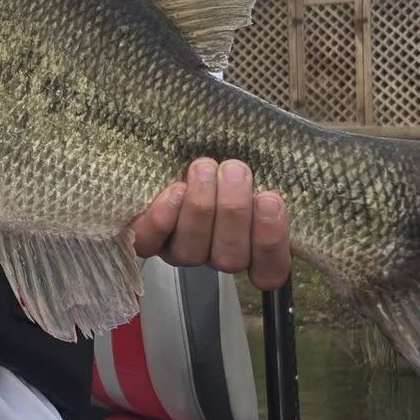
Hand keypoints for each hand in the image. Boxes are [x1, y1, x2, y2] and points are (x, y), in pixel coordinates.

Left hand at [128, 158, 290, 290]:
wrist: (178, 151)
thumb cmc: (227, 164)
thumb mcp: (253, 169)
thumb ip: (265, 181)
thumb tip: (269, 175)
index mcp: (253, 248)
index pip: (271, 269)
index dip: (271, 240)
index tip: (271, 200)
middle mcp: (218, 255)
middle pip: (230, 257)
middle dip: (234, 210)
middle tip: (235, 170)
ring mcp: (182, 251)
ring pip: (192, 250)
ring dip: (200, 207)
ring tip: (204, 169)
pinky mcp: (149, 239)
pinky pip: (150, 242)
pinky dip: (162, 218)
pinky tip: (174, 191)